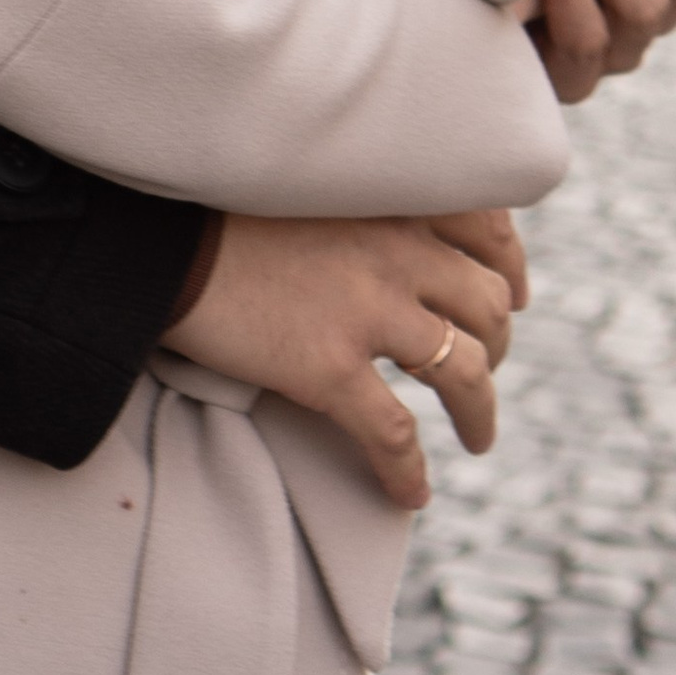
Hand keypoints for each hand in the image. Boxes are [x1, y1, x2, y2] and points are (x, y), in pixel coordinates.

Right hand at [163, 209, 524, 508]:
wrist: (162, 242)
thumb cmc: (224, 207)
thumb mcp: (311, 180)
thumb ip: (363, 200)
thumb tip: (397, 235)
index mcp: (391, 196)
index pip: (487, 226)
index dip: (509, 267)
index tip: (513, 293)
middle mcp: (396, 247)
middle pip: (486, 305)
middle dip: (497, 343)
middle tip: (486, 364)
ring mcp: (368, 309)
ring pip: (463, 373)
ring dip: (481, 413)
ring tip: (478, 438)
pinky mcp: (330, 368)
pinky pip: (395, 437)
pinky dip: (410, 472)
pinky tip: (411, 494)